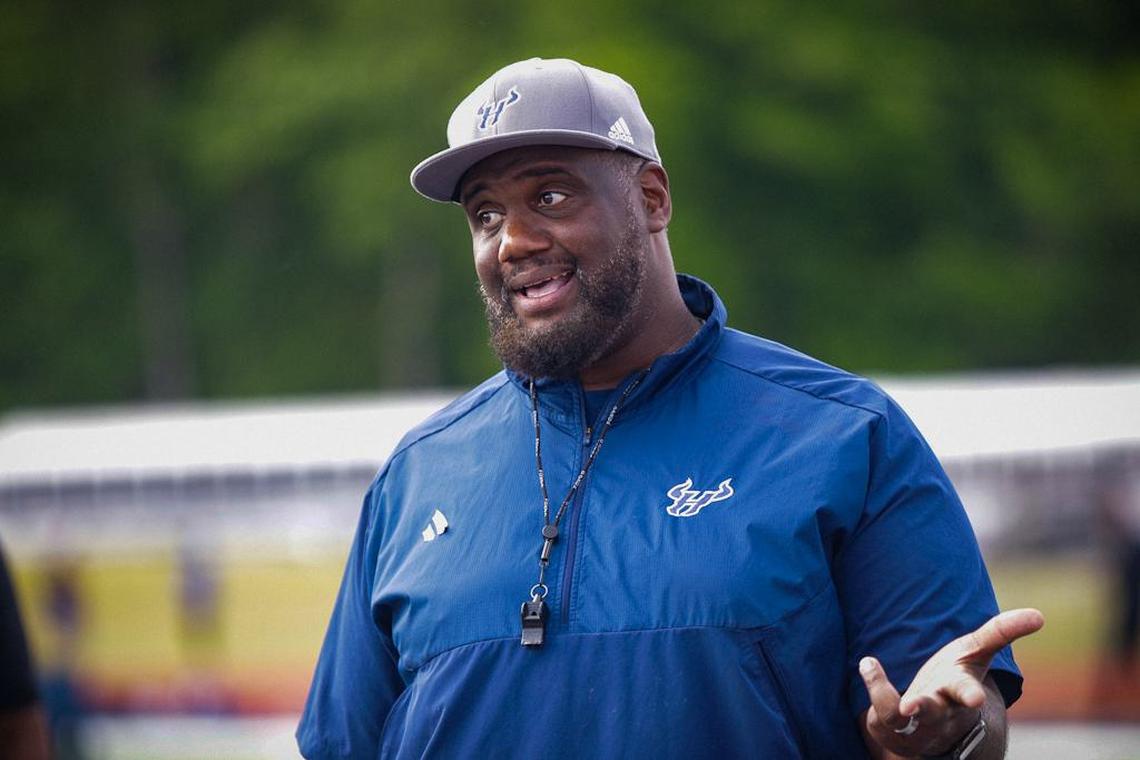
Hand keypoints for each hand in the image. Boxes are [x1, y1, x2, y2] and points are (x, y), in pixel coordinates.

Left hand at [859, 608, 1043, 757]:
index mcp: (959, 691)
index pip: (966, 692)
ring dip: (888, 701)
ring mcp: (913, 721)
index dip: (970, 694)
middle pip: (934, 712)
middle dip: (925, 709)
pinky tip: (868, 662)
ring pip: (899, 718)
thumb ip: (1001, 632)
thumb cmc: (955, 679)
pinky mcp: (890, 725)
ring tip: (873, 668)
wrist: (933, 721)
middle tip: (912, 706)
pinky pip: (880, 711)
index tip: (976, 698)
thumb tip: (1040, 615)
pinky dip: (873, 685)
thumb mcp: (975, 652)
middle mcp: (937, 709)